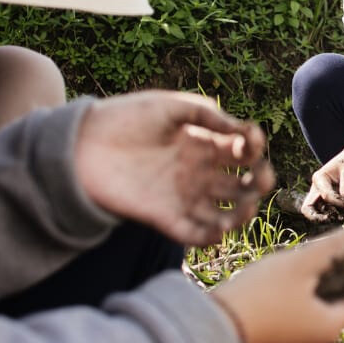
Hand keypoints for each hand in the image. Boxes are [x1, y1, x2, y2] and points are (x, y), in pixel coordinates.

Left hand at [74, 91, 273, 246]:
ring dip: (243, 215)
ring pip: (226, 214)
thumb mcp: (170, 105)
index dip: (254, 146)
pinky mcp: (164, 217)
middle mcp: (199, 172)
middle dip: (260, 182)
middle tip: (262, 178)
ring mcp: (183, 196)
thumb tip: (243, 130)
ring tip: (245, 208)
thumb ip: (208, 115)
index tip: (251, 139)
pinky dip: (211, 237)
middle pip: (243, 184)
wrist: (81, 144)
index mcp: (203, 143)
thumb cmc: (125, 118)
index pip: (243, 150)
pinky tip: (219, 228)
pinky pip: (194, 234)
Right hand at [212, 223, 343, 342]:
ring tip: (303, 260)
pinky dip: (302, 299)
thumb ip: (334, 246)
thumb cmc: (260, 294)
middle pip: (341, 304)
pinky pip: (301, 319)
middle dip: (338, 275)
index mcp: (331, 327)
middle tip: (325, 249)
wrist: (212, 329)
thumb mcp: (300, 264)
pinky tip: (284, 279)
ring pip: (320, 310)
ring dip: (319, 285)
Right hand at [300, 136, 343, 220]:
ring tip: (339, 218)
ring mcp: (321, 194)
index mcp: (319, 178)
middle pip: (308, 207)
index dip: (337, 202)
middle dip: (317, 217)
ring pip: (315, 211)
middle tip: (331, 220)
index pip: (325, 195)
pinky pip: (325, 210)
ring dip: (325, 217)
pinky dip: (332, 215)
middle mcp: (317, 187)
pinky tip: (342, 216)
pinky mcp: (328, 199)